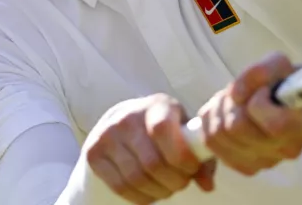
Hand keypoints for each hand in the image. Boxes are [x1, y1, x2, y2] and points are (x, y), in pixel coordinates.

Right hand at [85, 93, 216, 203]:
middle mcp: (128, 117)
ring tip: (167, 188)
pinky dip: (140, 197)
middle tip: (181, 183)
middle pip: (152, 162)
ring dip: (158, 191)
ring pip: (136, 177)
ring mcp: (108, 134)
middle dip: (174, 180)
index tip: (191, 169)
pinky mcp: (94, 153)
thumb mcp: (182, 133)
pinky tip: (150, 192)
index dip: (181, 156)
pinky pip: (120, 186)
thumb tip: (207, 185)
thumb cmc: (163, 130)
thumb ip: (199, 156)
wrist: (122, 123)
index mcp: (157, 106)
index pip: (163, 130)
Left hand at [197, 52, 301, 175]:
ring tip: (231, 101)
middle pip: (237, 128)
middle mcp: (287, 149)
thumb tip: (235, 94)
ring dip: (218, 111)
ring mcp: (267, 162)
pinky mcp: (247, 166)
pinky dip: (210, 124)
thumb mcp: (279, 63)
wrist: (290, 102)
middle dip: (230, 103)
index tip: (263, 90)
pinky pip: (211, 145)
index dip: (259, 103)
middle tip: (238, 92)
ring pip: (219, 136)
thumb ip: (261, 71)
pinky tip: (224, 115)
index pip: (275, 124)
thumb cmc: (286, 82)